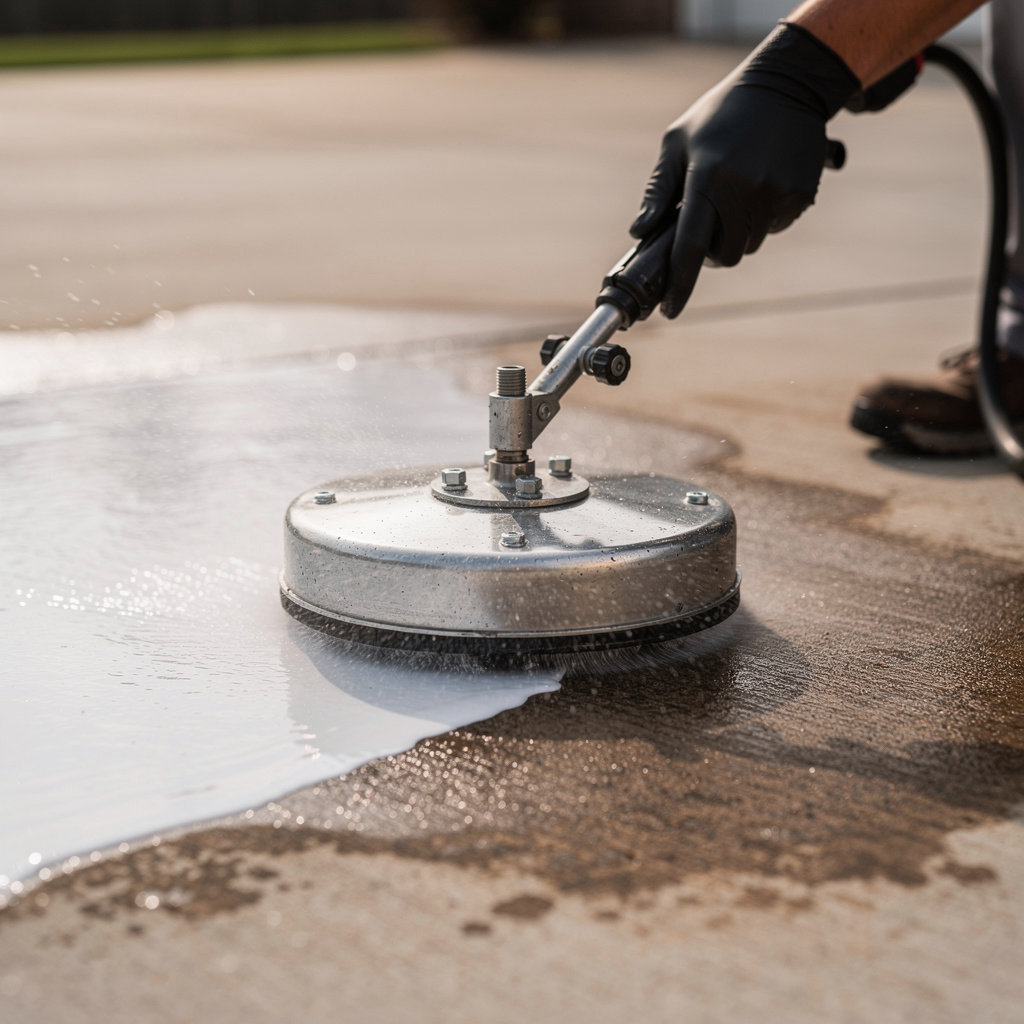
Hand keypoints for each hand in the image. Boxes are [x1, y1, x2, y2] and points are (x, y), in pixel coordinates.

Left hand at [630, 23, 859, 317]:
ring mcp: (775, 195)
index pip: (689, 247)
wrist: (786, 83)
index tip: (669, 311)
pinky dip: (762, 220)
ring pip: (748, 246)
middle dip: (711, 253)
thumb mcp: (678, 142)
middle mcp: (743, 191)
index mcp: (707, 179)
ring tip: (735, 196)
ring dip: (736, 234)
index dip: (679, 285)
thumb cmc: (721, 114)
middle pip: (723, 257)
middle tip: (707, 226)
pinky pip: (774, 229)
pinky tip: (760, 186)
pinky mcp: (799, 196)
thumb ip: (658, 191)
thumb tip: (639, 231)